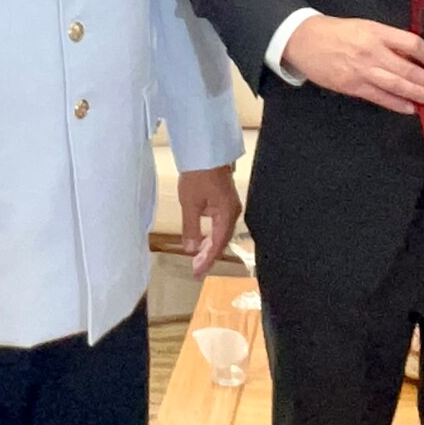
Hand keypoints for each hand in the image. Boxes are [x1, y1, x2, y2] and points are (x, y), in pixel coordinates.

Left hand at [178, 165, 242, 279]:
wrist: (205, 151)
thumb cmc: (198, 174)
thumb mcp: (190, 203)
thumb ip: (192, 228)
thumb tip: (191, 249)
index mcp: (226, 214)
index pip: (217, 244)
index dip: (207, 260)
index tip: (197, 273)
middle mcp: (232, 212)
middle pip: (222, 241)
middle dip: (209, 256)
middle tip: (196, 270)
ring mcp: (230, 207)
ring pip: (222, 233)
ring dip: (210, 247)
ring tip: (198, 260)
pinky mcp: (226, 202)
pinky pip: (221, 225)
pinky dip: (212, 235)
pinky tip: (203, 240)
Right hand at [282, 15, 423, 113]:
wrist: (303, 40)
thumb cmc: (335, 32)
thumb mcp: (364, 27)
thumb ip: (387, 40)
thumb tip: (411, 55)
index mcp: (376, 32)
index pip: (411, 43)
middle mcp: (372, 51)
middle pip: (408, 69)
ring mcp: (362, 71)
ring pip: (397, 85)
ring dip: (418, 95)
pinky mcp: (352, 86)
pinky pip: (379, 97)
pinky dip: (396, 104)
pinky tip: (410, 108)